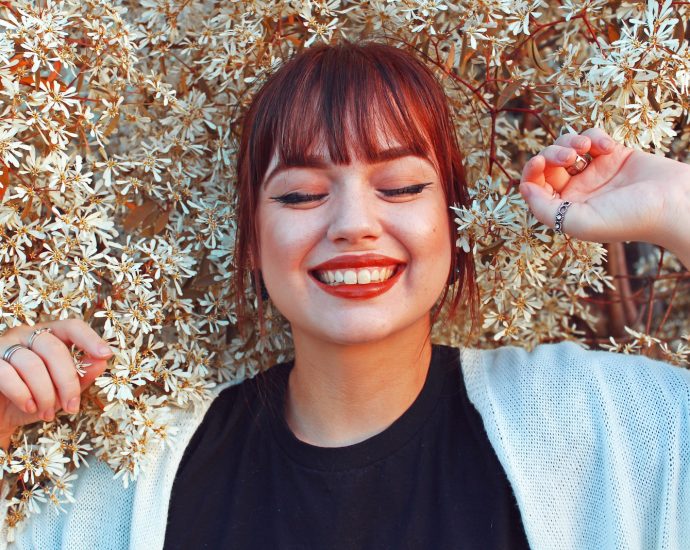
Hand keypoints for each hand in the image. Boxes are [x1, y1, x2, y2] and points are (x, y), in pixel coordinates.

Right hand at [0, 319, 112, 447]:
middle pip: (54, 348)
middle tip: (72, 407)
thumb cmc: (33, 399)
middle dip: (67, 381)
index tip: (105, 354)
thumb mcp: (62, 390)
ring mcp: (4, 346)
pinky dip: (23, 394)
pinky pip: (8, 375)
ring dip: (45, 394)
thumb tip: (101, 361)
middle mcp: (25, 335)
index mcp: (48, 336)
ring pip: (32, 364)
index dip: (89, 338)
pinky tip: (30, 407)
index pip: (71, 326)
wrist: (0, 418)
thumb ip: (81, 374)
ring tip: (47, 413)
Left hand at [519, 128, 689, 254]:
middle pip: (548, 163)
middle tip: (570, 156)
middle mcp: (577, 190)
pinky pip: (592, 137)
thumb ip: (545, 210)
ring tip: (586, 148)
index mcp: (565, 208)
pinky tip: (609, 147)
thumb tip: (523, 189)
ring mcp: (595, 171)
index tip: (540, 161)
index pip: (535, 186)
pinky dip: (595, 136)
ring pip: (566, 146)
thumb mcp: (579, 222)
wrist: (674, 203)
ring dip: (570, 141)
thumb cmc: (628, 219)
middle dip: (553, 153)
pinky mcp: (614, 155)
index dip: (531, 170)